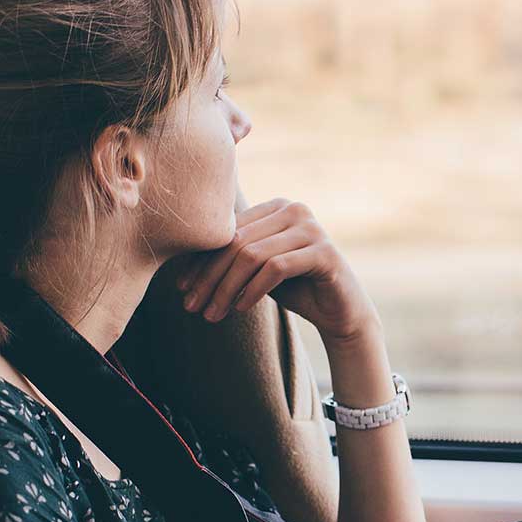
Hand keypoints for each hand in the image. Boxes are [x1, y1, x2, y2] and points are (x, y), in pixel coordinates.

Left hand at [172, 199, 376, 343]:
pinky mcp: (324, 252)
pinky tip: (240, 309)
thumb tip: (180, 267)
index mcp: (275, 207)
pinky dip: (253, 291)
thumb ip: (232, 259)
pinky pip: (275, 269)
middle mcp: (294, 209)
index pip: (228, 230)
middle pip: (237, 242)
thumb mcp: (257, 270)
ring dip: (226, 289)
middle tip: (191, 306)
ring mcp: (311, 228)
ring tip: (212, 314)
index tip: (182, 288)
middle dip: (209, 277)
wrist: (341, 312)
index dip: (200, 260)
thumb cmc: (296, 289)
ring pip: (252, 255)